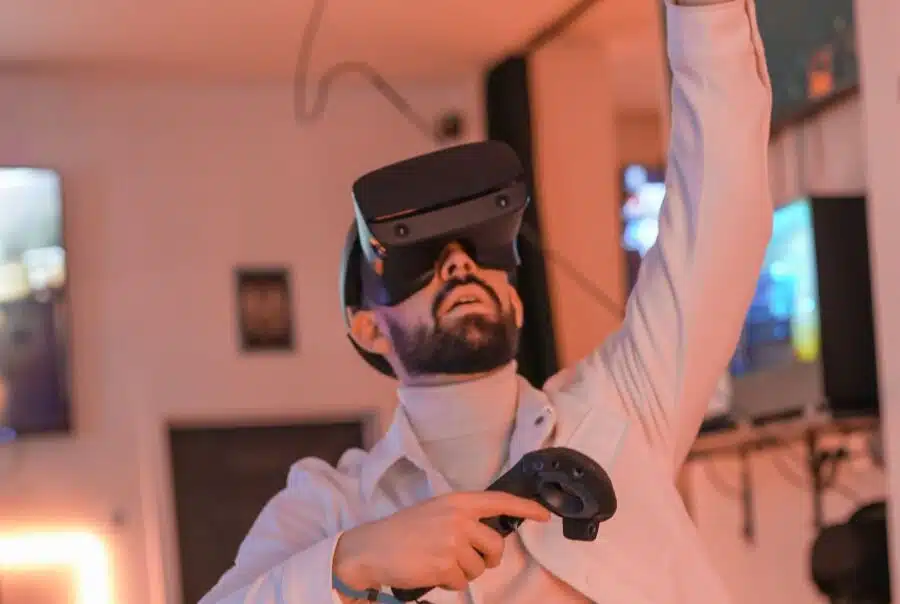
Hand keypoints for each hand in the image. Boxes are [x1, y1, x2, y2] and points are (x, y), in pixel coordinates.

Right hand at [333, 491, 550, 591]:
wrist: (373, 548)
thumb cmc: (403, 531)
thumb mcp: (436, 511)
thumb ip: (463, 517)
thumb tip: (489, 534)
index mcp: (458, 502)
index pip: (500, 501)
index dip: (526, 507)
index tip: (545, 515)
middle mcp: (459, 518)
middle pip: (496, 545)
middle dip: (487, 558)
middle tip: (465, 558)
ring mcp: (453, 541)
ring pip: (480, 567)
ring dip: (463, 571)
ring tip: (439, 561)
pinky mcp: (445, 564)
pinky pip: (462, 581)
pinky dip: (449, 582)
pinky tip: (432, 571)